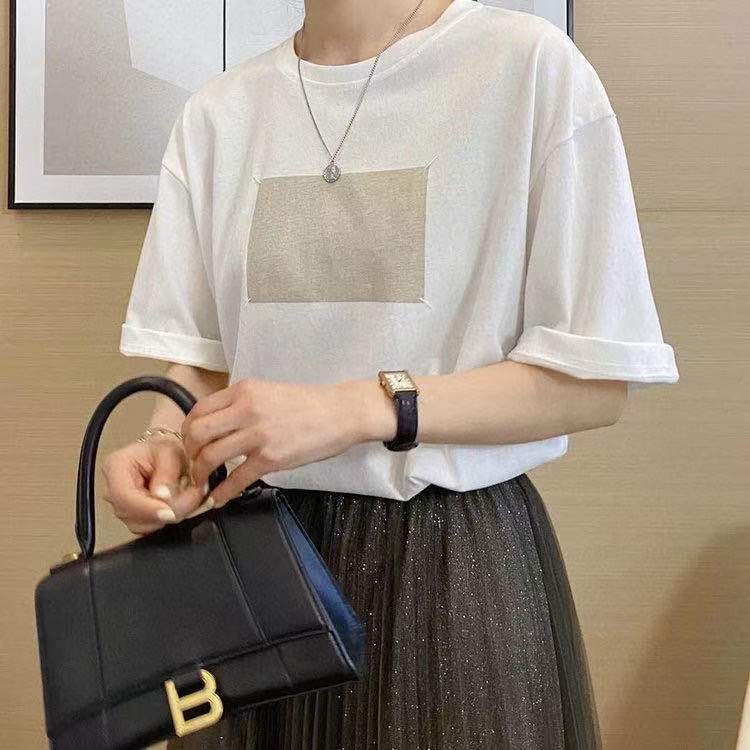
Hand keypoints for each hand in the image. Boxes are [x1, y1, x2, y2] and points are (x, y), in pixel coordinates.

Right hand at [101, 435, 212, 533]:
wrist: (167, 454)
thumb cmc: (166, 449)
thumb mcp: (171, 451)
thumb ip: (167, 472)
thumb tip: (162, 496)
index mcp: (115, 467)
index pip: (124, 496)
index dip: (147, 508)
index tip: (170, 512)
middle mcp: (112, 490)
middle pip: (134, 515)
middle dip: (168, 510)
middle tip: (195, 495)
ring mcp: (122, 507)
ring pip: (145, 525)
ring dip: (172, 515)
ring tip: (191, 494)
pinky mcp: (134, 518)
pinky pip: (151, 528)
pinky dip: (170, 519)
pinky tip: (182, 503)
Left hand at [181, 377, 379, 506]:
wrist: (342, 412)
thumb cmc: (309, 404)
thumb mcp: (269, 392)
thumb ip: (242, 404)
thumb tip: (218, 425)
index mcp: (244, 390)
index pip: (199, 409)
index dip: (187, 431)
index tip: (190, 443)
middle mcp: (247, 409)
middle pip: (197, 433)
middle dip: (189, 453)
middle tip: (192, 465)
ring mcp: (258, 434)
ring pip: (210, 456)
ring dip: (200, 474)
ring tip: (203, 482)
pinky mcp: (271, 458)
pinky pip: (236, 479)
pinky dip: (222, 492)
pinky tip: (219, 498)